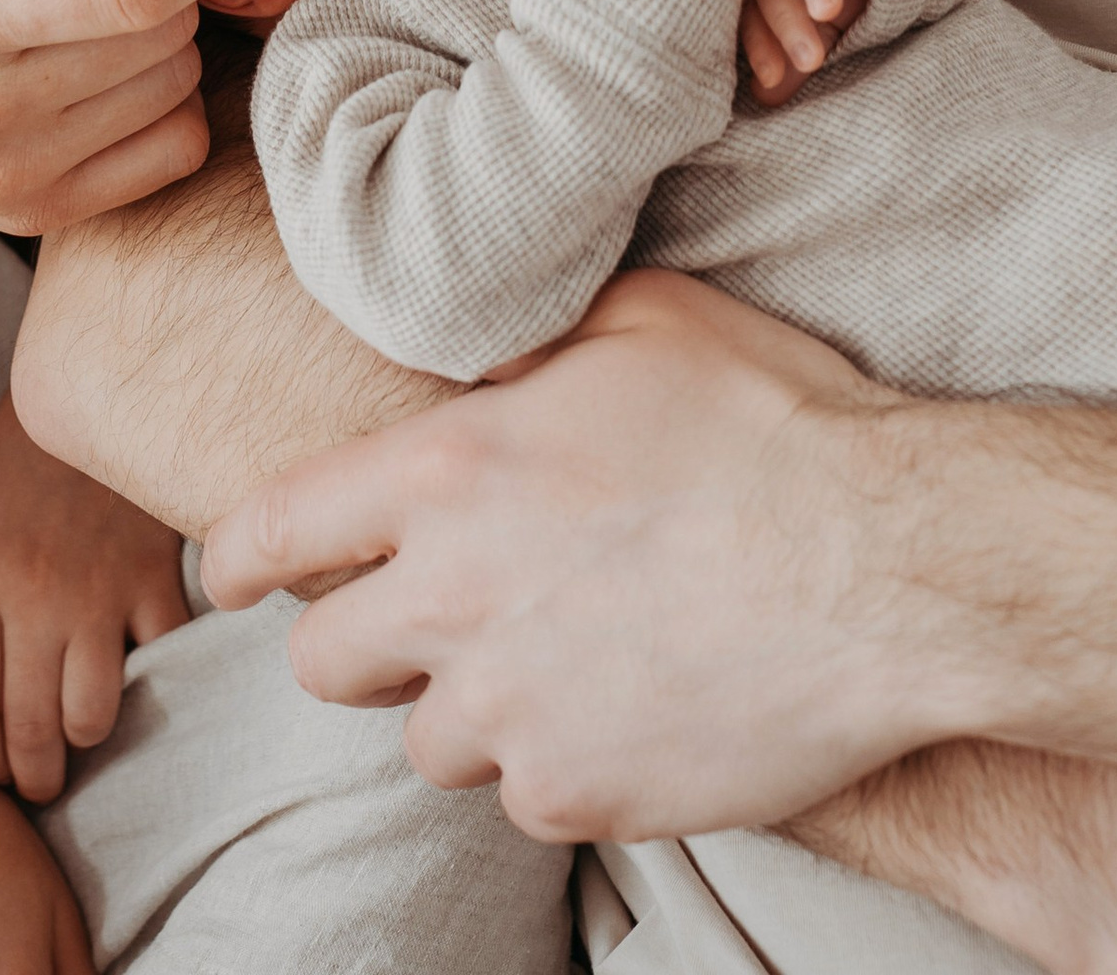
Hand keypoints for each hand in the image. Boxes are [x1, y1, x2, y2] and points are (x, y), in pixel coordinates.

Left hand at [0, 400, 189, 801]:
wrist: (93, 384)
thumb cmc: (18, 466)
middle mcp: (32, 596)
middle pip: (27, 730)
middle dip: (31, 776)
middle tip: (37, 781)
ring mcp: (98, 589)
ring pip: (91, 716)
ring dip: (84, 740)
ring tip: (80, 735)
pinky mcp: (154, 577)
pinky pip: (159, 661)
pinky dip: (154, 679)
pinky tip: (139, 676)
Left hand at [203, 268, 898, 838]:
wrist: (886, 568)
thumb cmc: (772, 421)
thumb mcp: (641, 318)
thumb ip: (531, 338)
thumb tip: (490, 349)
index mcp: (446, 472)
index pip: (270, 528)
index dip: (234, 555)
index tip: (230, 570)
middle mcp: (451, 599)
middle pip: (320, 656)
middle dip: (352, 636)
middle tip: (417, 614)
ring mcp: (510, 714)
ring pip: (425, 736)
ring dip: (467, 702)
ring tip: (561, 650)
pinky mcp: (576, 797)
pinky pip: (525, 795)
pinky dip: (558, 761)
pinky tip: (631, 701)